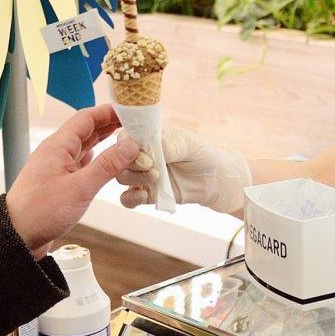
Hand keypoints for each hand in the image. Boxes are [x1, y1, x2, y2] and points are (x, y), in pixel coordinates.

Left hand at [6, 106, 140, 258]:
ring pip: (85, 147)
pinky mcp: (60, 182)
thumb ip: (107, 165)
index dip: (108, 112)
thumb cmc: (40, 211)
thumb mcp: (79, 188)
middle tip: (134, 123)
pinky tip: (109, 162)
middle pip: (87, 131)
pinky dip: (98, 160)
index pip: (86, 118)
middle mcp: (57, 152)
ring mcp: (58, 167)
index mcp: (58, 146)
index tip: (129, 110)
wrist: (16, 236)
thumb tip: (131, 145)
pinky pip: (82, 164)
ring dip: (105, 143)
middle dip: (110, 125)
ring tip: (127, 140)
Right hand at [116, 125, 251, 214]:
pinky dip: (131, 198)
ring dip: (133, 178)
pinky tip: (144, 196)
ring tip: (156, 177)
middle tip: (151, 164)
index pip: (126, 136)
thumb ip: (170, 145)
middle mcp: (141, 154)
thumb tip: (154, 144)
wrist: (215, 180)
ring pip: (122, 177)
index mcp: (149, 136)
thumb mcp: (189, 144)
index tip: (140, 149)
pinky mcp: (147, 193)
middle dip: (131, 162)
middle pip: (119, 158)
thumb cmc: (202, 154)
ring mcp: (142, 175)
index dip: (126, 143)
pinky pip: (128, 199)